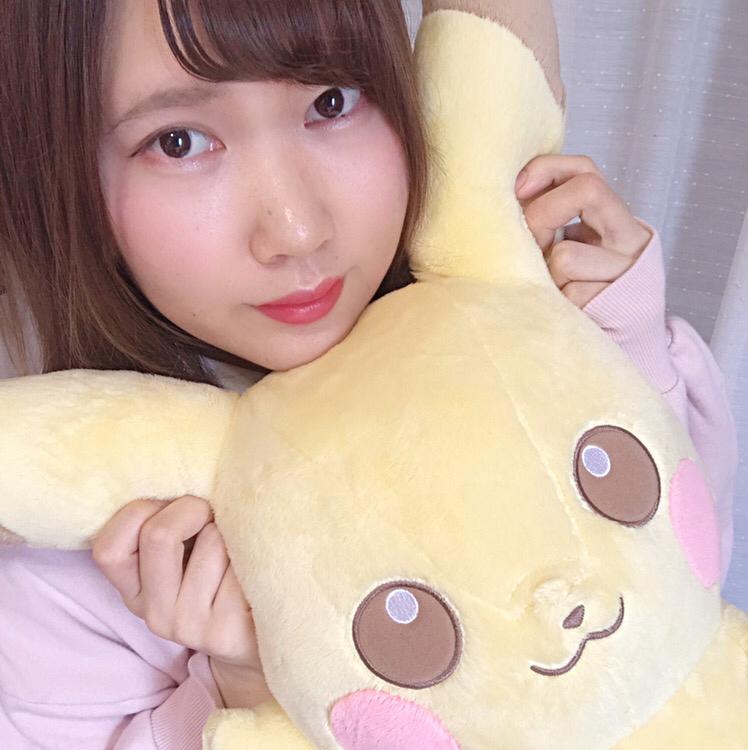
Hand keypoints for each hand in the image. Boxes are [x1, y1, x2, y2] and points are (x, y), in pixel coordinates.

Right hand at [91, 495, 270, 708]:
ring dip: (230, 530)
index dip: (141, 510)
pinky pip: (241, 561)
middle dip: (192, 507)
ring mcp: (187, 626)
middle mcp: (154, 614)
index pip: (108, 547)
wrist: (264, 633)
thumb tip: (182, 469)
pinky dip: (253, 550)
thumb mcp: (186, 549)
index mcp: (135, 591)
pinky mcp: (224, 632)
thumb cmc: (224, 572)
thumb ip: (169, 521)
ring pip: (210, 541)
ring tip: (238, 547)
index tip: (171, 506)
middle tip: (213, 514)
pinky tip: (256, 568)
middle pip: (158, 534)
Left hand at [515, 154, 651, 307]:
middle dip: (544, 215)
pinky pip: (568, 293)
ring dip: (549, 276)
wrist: (622, 344)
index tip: (517, 188)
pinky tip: (567, 312)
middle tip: (534, 249)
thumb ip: (551, 223)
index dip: (547, 170)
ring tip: (558, 292)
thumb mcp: (571, 252)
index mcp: (616, 221)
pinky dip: (557, 303)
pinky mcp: (617, 304)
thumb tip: (511, 195)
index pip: (586, 171)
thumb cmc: (583, 296)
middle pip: (586, 191)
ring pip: (566, 254)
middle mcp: (630, 239)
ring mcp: (627, 270)